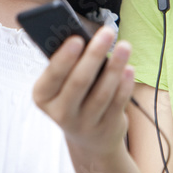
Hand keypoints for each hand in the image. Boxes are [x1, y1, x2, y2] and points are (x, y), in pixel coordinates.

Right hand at [33, 27, 134, 157]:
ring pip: (102, 93)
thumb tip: (88, 37)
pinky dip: (125, 85)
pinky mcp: (106, 128)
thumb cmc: (73, 97)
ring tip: (125, 46)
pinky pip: (117, 104)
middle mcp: (60, 113)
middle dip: (94, 55)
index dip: (64, 58)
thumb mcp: (61, 84)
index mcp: (43, 96)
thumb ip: (69, 63)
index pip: (52, 76)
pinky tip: (129, 69)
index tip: (77, 38)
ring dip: (115, 67)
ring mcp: (84, 124)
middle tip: (107, 32)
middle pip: (79, 82)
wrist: (89, 139)